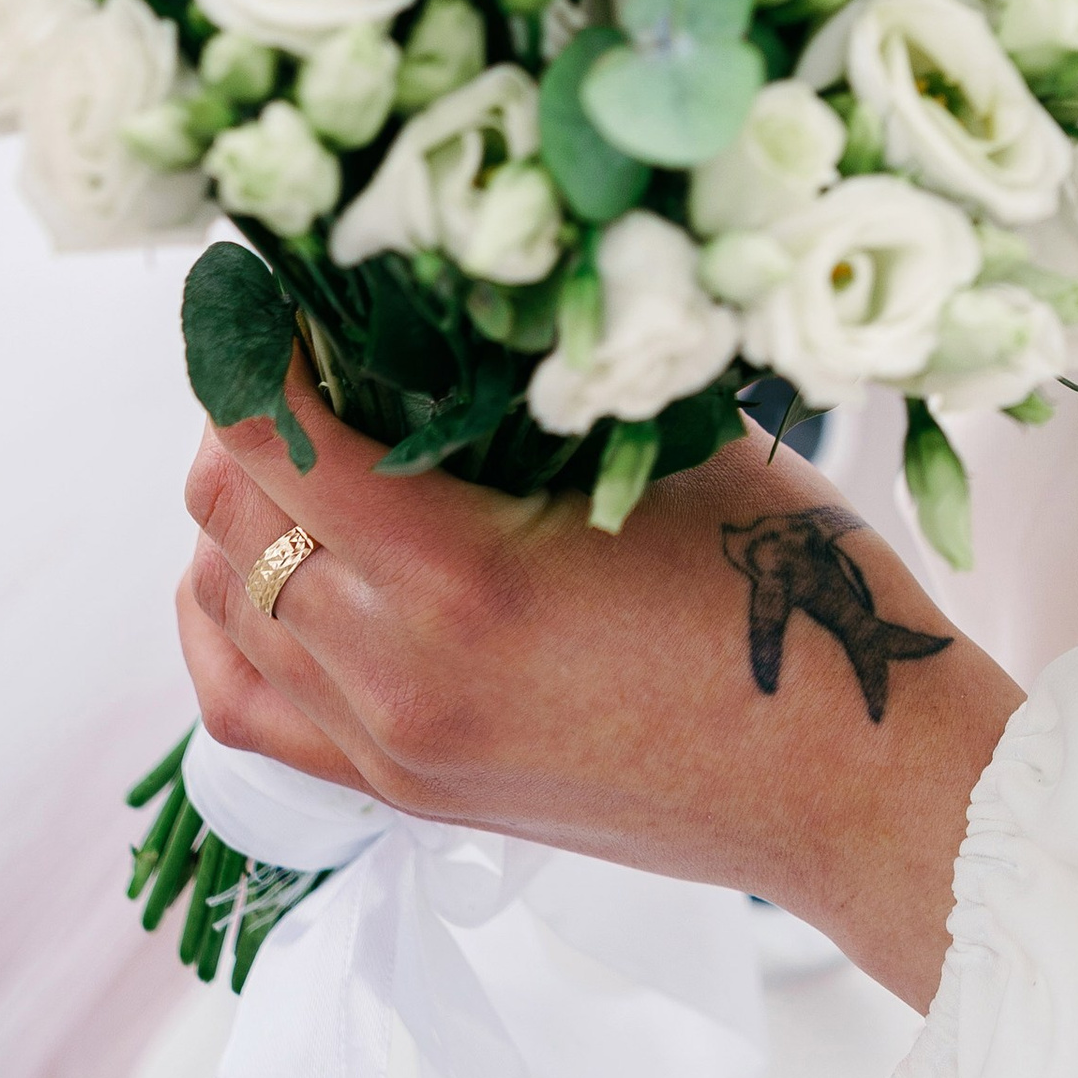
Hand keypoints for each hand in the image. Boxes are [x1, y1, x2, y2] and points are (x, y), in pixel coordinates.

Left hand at [181, 355, 1022, 1009]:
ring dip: (232, 515)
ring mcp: (397, 748)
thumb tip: (437, 300)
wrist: (854, 782)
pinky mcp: (410, 795)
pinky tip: (252, 568)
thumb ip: (533, 393)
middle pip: (226, 519)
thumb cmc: (794, 594)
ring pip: (223, 609)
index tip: (265, 282)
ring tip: (287, 444)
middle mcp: (401, 674)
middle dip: (239, 413)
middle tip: (295, 347)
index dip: (247, 342)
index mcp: (462, 578)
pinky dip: (227, 625)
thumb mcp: (668, 455)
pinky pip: (252, 709)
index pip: (270, 436)